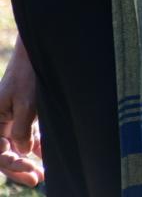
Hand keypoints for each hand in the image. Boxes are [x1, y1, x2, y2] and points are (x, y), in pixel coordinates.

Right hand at [0, 40, 42, 187]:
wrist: (38, 53)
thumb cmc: (30, 74)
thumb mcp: (27, 103)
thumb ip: (23, 129)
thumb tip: (25, 152)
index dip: (13, 165)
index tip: (32, 170)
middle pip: (5, 153)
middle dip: (19, 167)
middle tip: (37, 179)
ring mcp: (11, 119)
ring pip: (16, 146)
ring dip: (28, 160)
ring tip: (42, 174)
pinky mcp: (24, 114)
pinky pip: (27, 136)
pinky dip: (35, 147)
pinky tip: (45, 158)